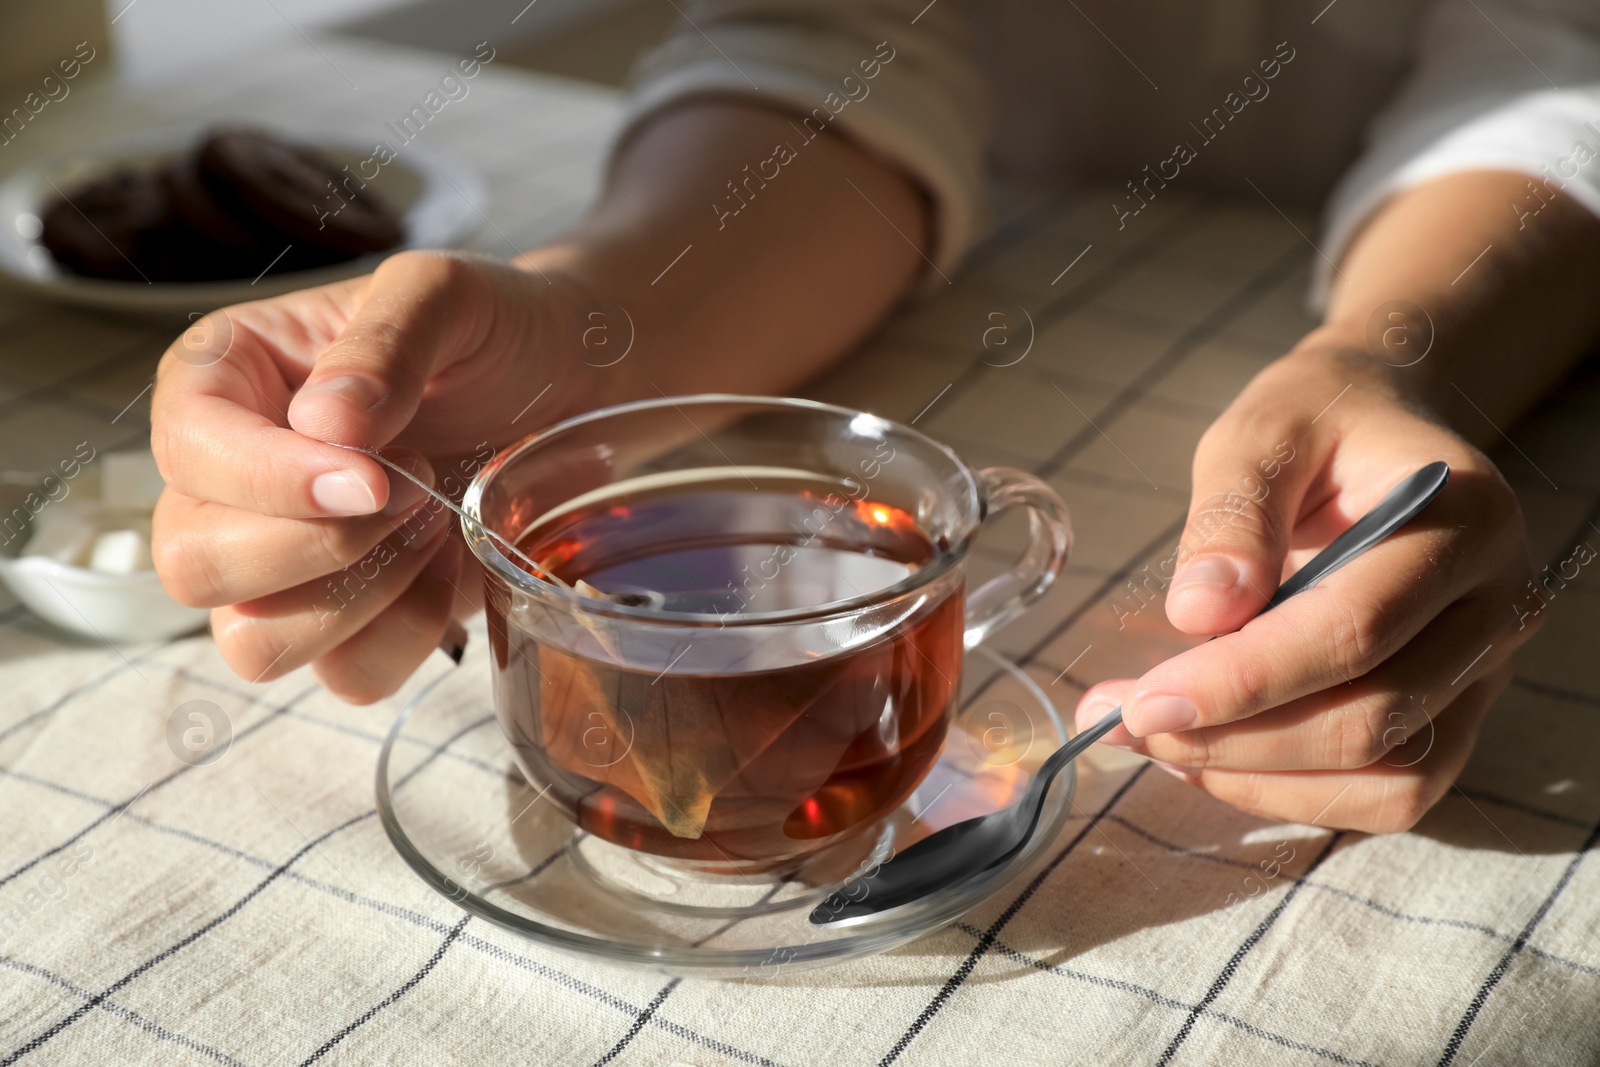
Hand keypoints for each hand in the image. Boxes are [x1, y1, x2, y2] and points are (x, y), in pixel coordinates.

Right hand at [151, 251, 609, 701]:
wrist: (571, 384)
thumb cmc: (494, 328)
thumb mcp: (445, 294)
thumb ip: (383, 343)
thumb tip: (322, 424)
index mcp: (226, 381)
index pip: (186, 449)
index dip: (270, 480)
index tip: (375, 476)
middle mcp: (232, 480)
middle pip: (194, 564)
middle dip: (317, 546)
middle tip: (418, 488)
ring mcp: (284, 563)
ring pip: (255, 642)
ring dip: (362, 597)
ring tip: (435, 522)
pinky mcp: (352, 622)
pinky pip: (346, 677)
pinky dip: (408, 634)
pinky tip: (449, 565)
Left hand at [1073, 345, 1540, 832]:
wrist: (1378, 421)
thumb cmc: (1319, 420)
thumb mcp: (1261, 431)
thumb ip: (1231, 514)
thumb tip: (1200, 613)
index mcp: (1462, 520)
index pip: (1353, 630)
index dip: (1243, 680)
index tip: (1143, 701)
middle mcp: (1497, 604)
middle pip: (1373, 719)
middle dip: (1237, 740)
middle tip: (1130, 723)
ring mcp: (1486, 667)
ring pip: (1390, 777)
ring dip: (1261, 780)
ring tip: (1161, 745)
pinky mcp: (1458, 708)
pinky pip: (1392, 790)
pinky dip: (1295, 792)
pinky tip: (1212, 758)